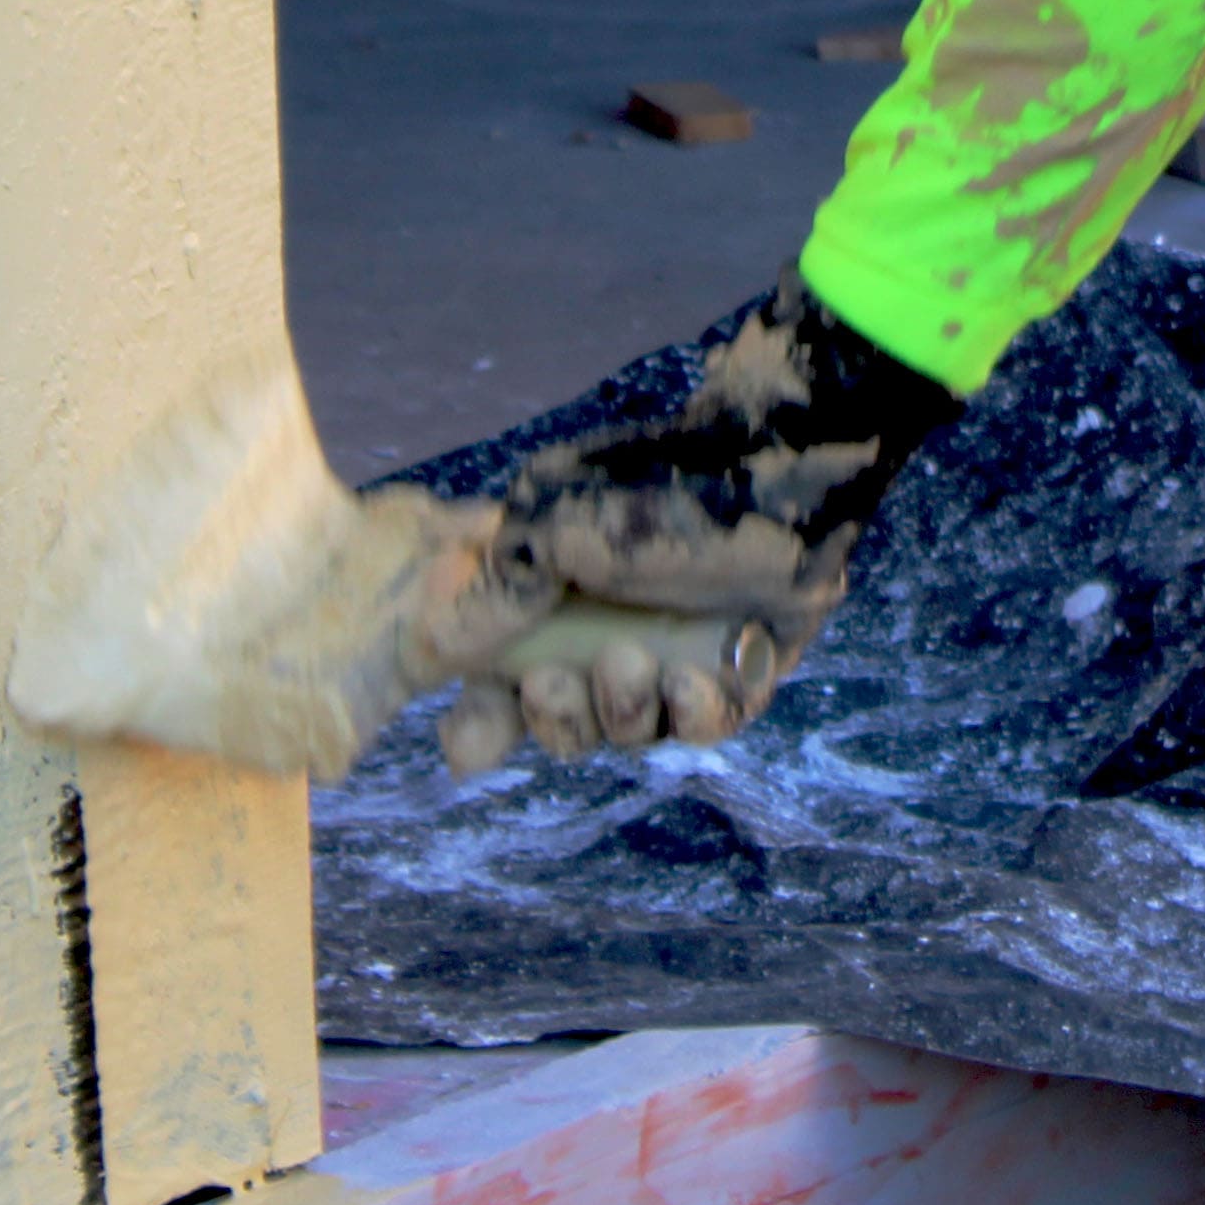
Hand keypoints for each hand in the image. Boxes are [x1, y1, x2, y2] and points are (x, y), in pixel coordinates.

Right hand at [433, 281, 961, 765]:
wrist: (770, 460)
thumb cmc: (654, 483)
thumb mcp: (554, 526)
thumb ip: (496, 588)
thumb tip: (434, 646)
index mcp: (554, 602)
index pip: (503, 686)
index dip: (483, 725)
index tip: (469, 744)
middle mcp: (609, 636)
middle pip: (566, 724)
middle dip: (553, 717)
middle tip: (554, 681)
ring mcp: (677, 656)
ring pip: (634, 731)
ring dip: (621, 712)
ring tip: (630, 664)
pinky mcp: (742, 669)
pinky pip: (709, 724)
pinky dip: (694, 715)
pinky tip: (690, 683)